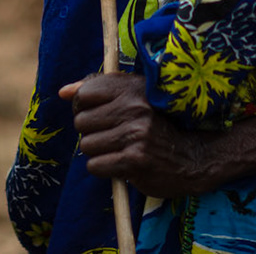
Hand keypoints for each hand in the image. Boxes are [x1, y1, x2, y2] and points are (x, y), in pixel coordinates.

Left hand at [61, 72, 218, 199]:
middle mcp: (134, 107)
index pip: (84, 93)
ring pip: (87, 145)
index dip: (83, 106)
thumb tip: (63, 92)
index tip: (97, 114)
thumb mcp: (133, 98)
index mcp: (133, 88)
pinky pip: (95, 165)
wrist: (192, 157)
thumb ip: (97, 90)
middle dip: (91, 132)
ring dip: (98, 152)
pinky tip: (122, 163)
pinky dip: (104, 168)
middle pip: (81, 121)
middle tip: (112, 135)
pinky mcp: (134, 160)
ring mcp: (135, 134)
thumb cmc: (156, 125)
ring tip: (119, 149)